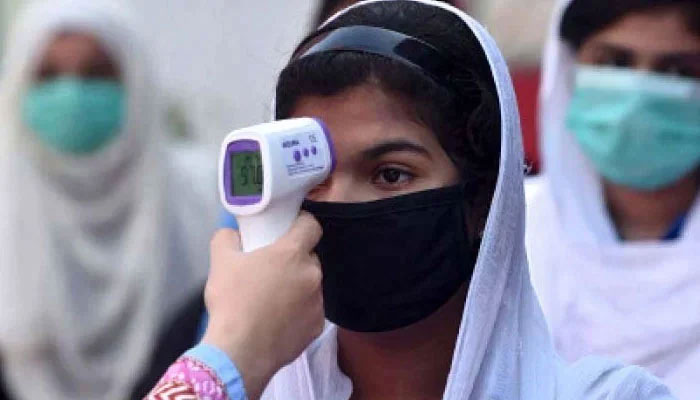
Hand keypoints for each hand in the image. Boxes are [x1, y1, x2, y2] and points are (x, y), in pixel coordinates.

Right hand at [202, 212, 323, 399]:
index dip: (300, 224)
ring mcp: (318, 302)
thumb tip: (233, 234)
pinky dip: (298, 312)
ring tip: (272, 299)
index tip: (287, 230)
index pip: (311, 225)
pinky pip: (310, 311)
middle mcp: (312, 274)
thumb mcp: (220, 261)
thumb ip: (227, 237)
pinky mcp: (317, 326)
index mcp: (292, 253)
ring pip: (310, 285)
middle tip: (270, 269)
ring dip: (296, 286)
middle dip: (293, 260)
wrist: (239, 352)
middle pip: (308, 257)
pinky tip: (278, 320)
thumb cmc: (232, 301)